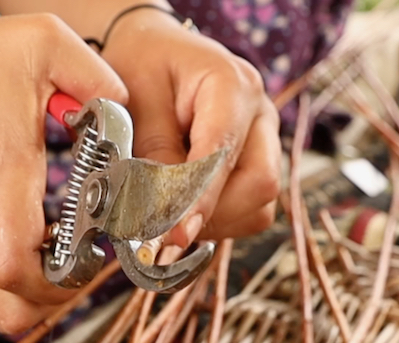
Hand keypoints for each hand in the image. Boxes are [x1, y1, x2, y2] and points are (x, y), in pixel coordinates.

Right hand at [0, 15, 126, 333]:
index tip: (88, 259)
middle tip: (76, 269)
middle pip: (8, 305)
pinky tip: (19, 258)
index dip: (61, 283)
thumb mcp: (40, 45)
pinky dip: (0, 292)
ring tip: (51, 265)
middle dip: (53, 300)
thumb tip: (125, 115)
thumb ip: (96, 79)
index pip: (17, 268)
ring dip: (28, 300)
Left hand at [102, 7, 280, 245]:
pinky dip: (219, 220)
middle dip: (212, 213)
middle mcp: (259, 114)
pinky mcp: (258, 166)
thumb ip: (152, 155)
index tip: (176, 234)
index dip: (201, 199)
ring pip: (258, 206)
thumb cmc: (142, 67)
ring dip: (215, 221)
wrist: (153, 53)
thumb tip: (162, 212)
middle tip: (166, 225)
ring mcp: (264, 142)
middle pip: (259, 185)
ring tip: (173, 213)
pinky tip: (188, 208)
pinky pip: (251, 211)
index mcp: (231, 84)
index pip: (224, 153)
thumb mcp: (134, 102)